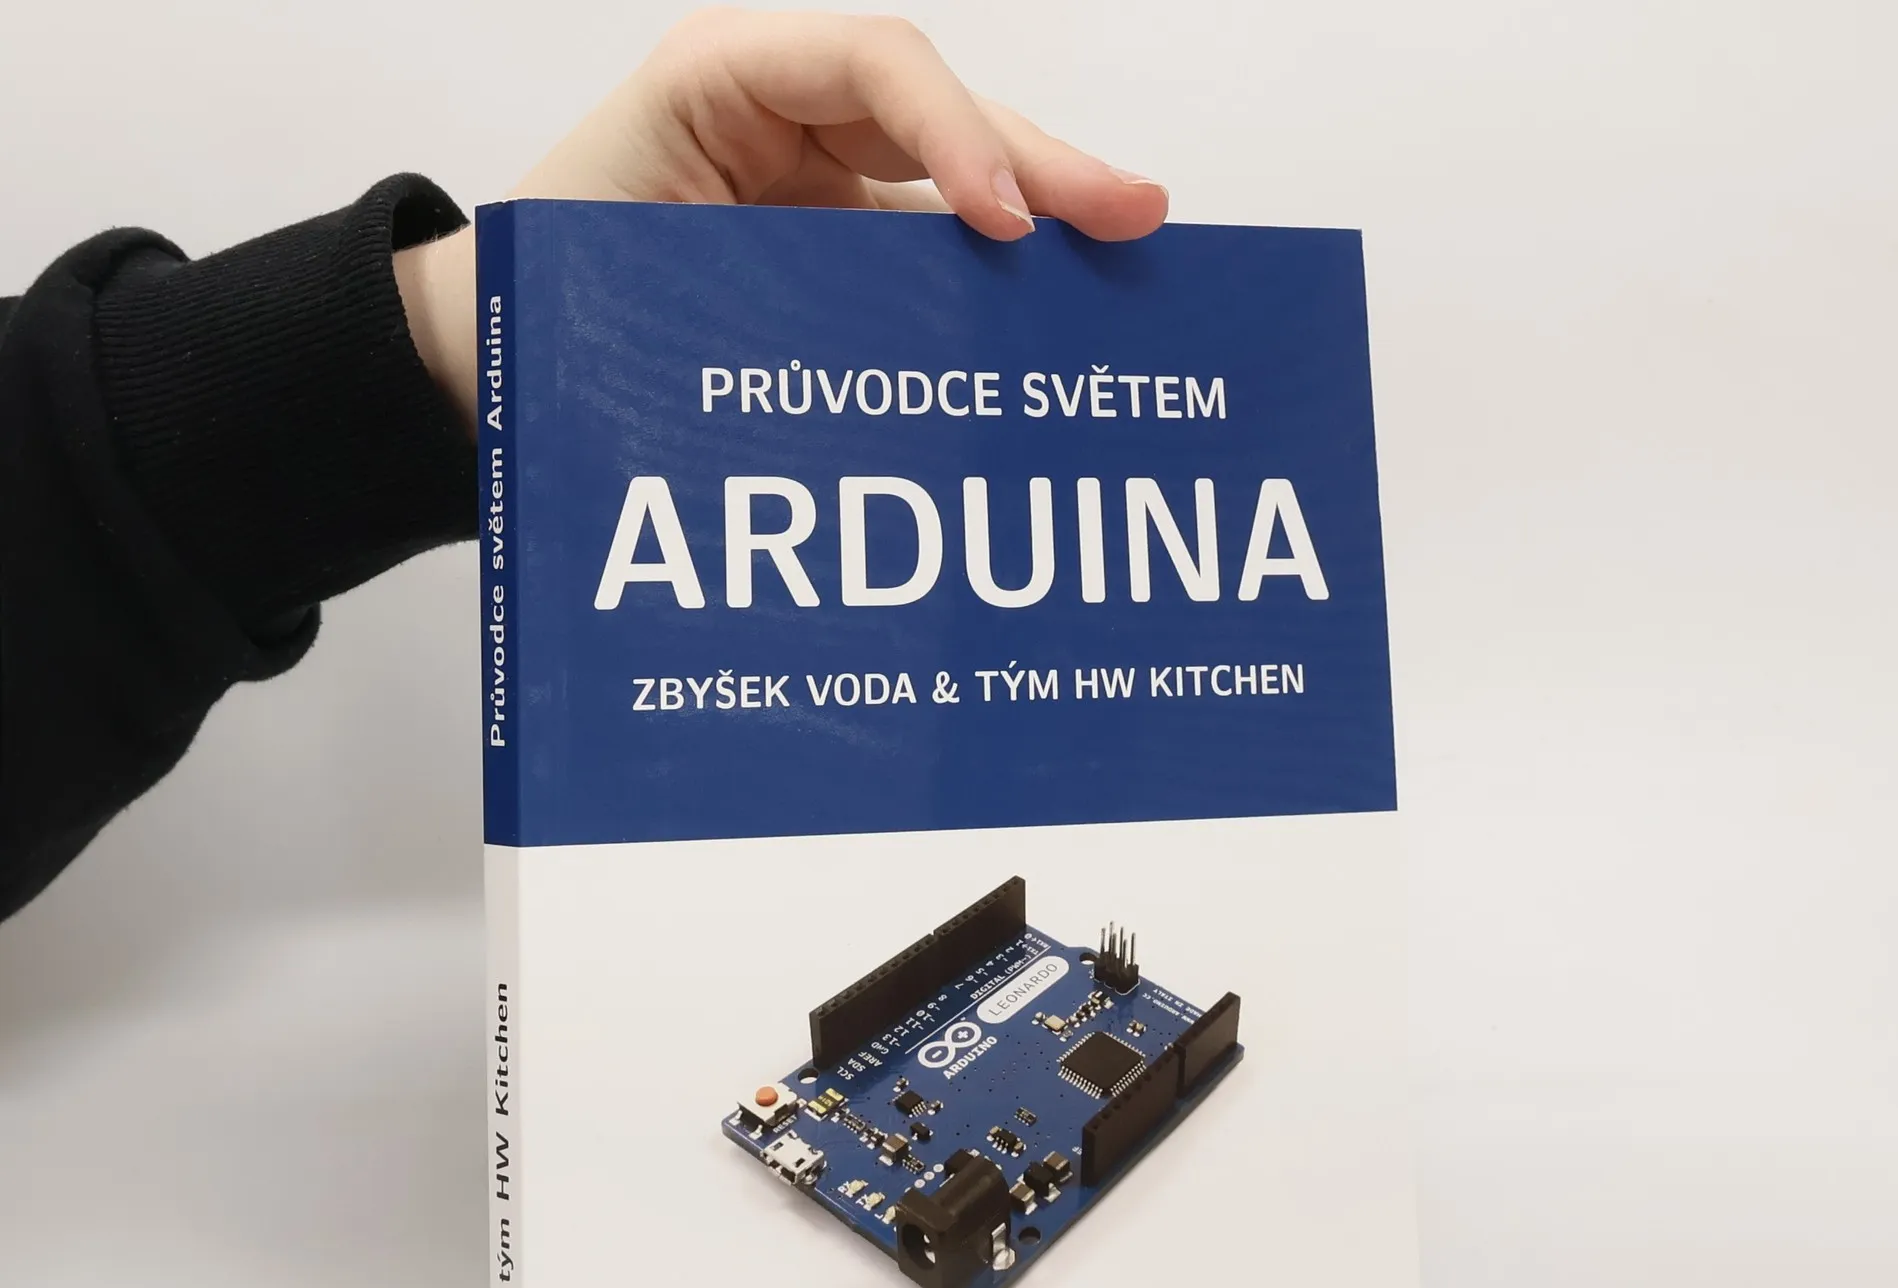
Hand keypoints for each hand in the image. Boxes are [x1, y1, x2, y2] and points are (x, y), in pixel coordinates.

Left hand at [396, 9, 1169, 427]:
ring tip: (1129, 252)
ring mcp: (816, 175)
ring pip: (949, 176)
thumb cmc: (543, 292)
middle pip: (939, 112)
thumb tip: (892, 336)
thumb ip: (751, 275)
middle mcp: (783, 112)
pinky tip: (1055, 310)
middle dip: (1041, 162)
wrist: (493, 344)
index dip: (954, 131)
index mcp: (723, 78)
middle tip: (1137, 214)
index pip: (874, 65)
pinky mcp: (833, 242)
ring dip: (1040, 214)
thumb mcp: (630, 262)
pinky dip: (992, 279)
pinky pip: (927, 247)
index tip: (1006, 222)